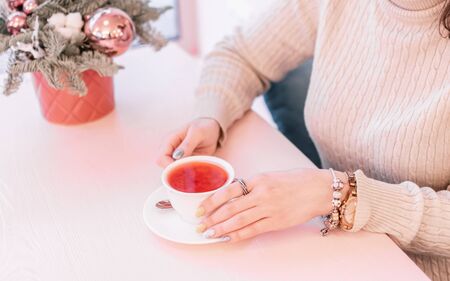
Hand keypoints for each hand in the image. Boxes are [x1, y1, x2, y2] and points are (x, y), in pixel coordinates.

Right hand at [156, 118, 221, 167]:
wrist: (213, 130)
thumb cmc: (204, 127)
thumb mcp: (197, 132)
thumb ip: (187, 144)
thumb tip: (176, 156)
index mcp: (169, 140)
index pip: (161, 158)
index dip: (170, 166)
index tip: (184, 169)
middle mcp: (170, 150)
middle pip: (165, 167)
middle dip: (177, 171)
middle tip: (192, 169)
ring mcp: (176, 157)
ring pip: (173, 172)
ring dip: (184, 173)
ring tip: (196, 168)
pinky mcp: (184, 163)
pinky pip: (182, 172)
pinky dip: (188, 174)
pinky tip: (197, 170)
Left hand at [196, 169, 348, 241]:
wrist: (319, 189)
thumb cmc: (295, 180)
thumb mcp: (270, 176)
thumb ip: (251, 185)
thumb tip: (230, 195)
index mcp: (258, 179)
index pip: (228, 190)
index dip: (211, 201)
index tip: (200, 208)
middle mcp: (262, 194)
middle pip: (231, 208)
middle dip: (212, 217)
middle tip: (200, 225)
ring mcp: (270, 209)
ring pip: (239, 220)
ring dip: (221, 228)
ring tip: (209, 233)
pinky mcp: (277, 221)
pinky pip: (254, 230)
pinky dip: (238, 235)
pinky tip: (227, 238)